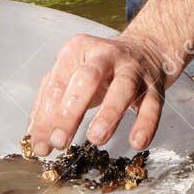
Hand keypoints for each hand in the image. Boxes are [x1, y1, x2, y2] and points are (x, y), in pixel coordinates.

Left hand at [27, 32, 166, 157]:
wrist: (144, 50)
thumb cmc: (99, 71)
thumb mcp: (70, 78)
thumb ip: (50, 109)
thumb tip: (39, 143)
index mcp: (77, 50)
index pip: (57, 83)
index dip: (47, 114)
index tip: (42, 143)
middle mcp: (105, 55)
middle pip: (87, 79)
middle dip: (71, 111)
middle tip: (60, 141)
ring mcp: (132, 69)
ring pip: (123, 88)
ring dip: (108, 114)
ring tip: (96, 139)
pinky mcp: (154, 86)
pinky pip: (152, 105)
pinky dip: (146, 124)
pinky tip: (137, 142)